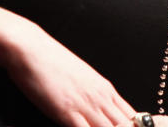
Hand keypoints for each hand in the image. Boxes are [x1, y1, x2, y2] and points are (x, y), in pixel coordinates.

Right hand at [2, 22, 135, 126]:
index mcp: (106, 89)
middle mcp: (100, 97)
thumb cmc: (52, 61)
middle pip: (125, 125)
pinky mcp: (68, 112)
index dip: (135, 126)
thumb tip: (98, 109)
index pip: (132, 116)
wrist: (32, 49)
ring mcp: (86, 105)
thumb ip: (92, 94)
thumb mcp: (81, 77)